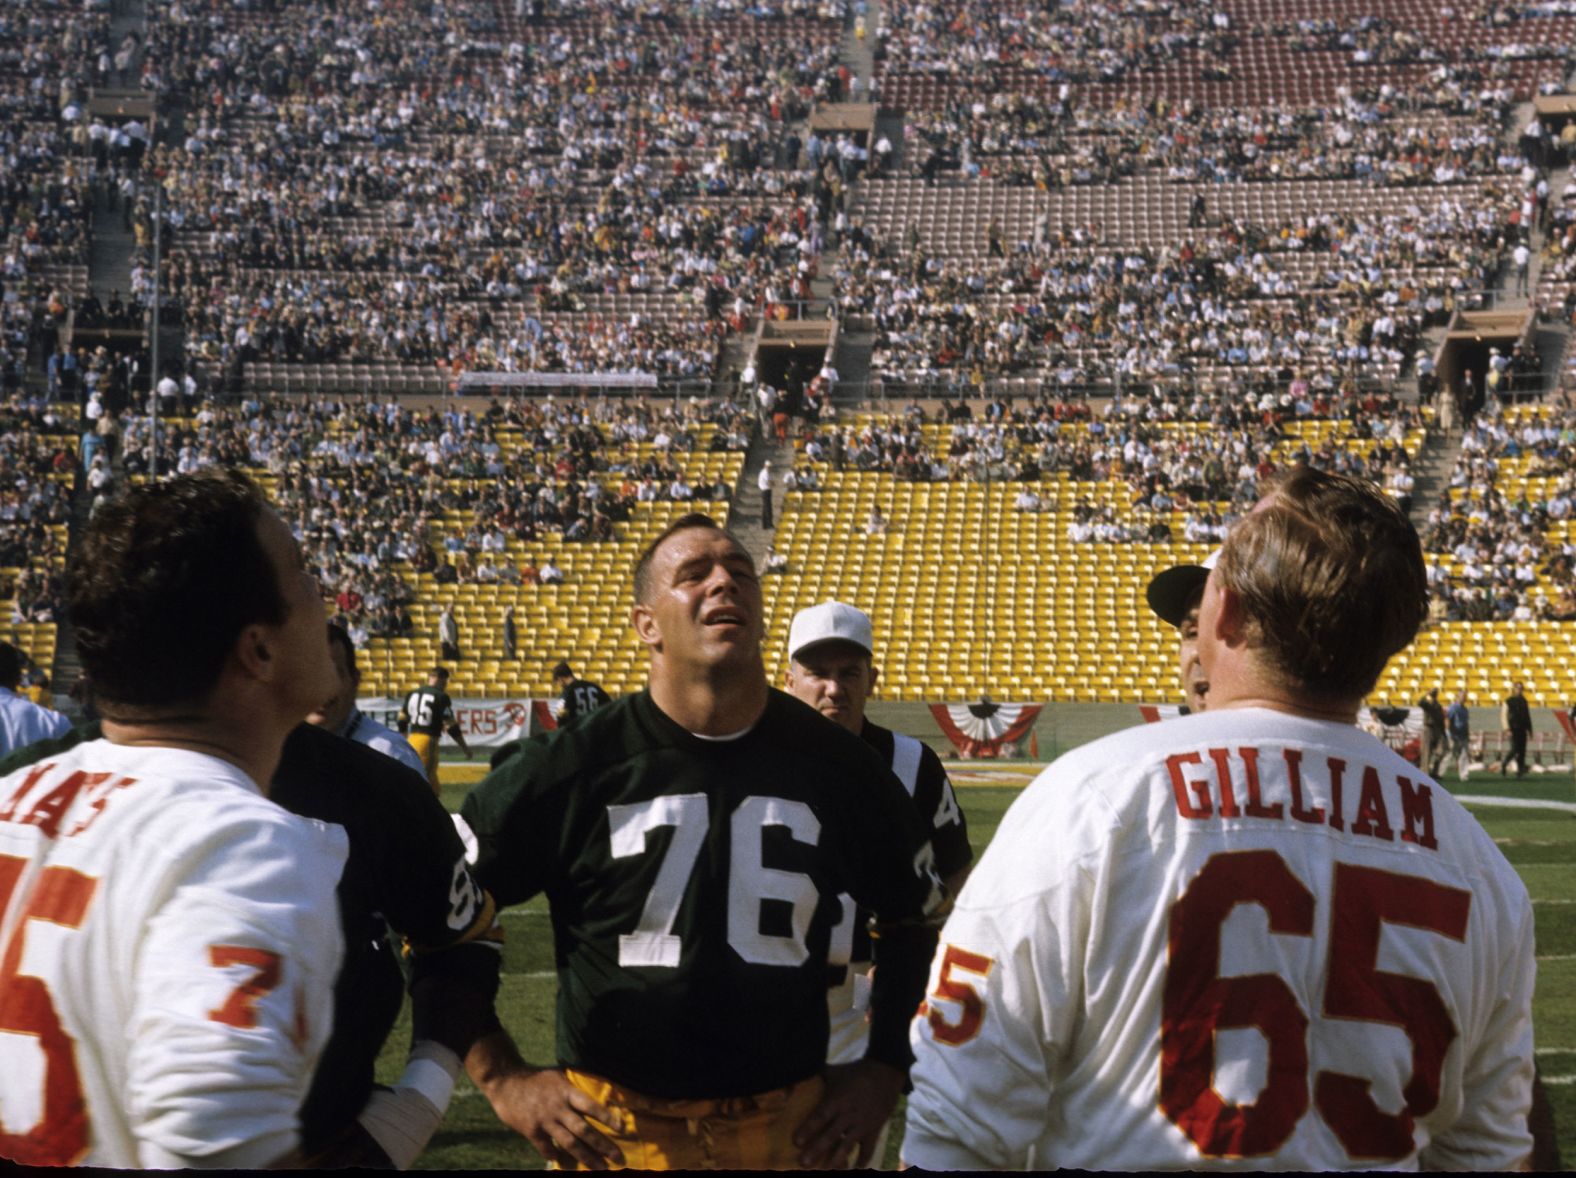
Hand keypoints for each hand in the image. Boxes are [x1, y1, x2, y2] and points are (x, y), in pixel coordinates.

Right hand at [479, 1064, 623, 1169]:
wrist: (506, 1081)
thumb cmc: (536, 1079)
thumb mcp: (557, 1077)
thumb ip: (572, 1089)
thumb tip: (594, 1096)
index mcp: (566, 1091)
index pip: (591, 1106)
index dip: (606, 1117)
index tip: (621, 1128)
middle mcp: (558, 1107)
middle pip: (583, 1129)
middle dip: (602, 1145)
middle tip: (617, 1158)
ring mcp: (544, 1120)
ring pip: (569, 1142)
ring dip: (586, 1156)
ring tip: (600, 1167)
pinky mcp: (531, 1130)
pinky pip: (546, 1148)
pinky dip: (556, 1156)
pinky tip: (565, 1164)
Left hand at [793, 1059, 905, 1168]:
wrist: (885, 1074)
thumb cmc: (855, 1072)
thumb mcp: (835, 1071)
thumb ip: (818, 1074)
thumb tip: (800, 1071)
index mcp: (837, 1099)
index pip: (820, 1116)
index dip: (808, 1129)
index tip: (796, 1142)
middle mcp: (848, 1114)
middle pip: (830, 1135)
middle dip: (817, 1150)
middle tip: (804, 1163)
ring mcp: (862, 1124)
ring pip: (847, 1145)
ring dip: (836, 1160)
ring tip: (827, 1170)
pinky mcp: (874, 1131)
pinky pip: (867, 1150)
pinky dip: (862, 1162)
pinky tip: (855, 1170)